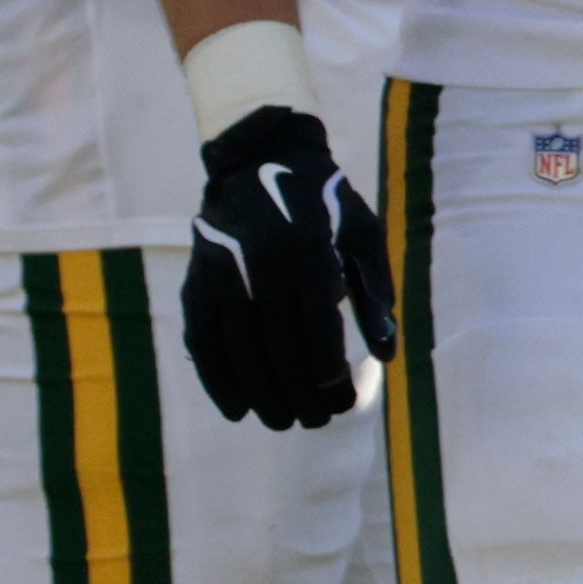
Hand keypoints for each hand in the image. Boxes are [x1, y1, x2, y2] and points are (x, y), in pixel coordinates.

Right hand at [179, 107, 388, 427]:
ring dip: (261, 395)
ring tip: (283, 422)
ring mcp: (222, 273)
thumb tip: (386, 354)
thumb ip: (376, 291)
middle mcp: (261, 263)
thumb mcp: (363, 234)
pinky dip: (217, 379)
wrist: (261, 161)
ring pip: (238, 350)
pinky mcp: (196, 280)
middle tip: (316, 421)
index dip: (326, 374)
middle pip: (277, 348)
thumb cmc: (326, 206)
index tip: (340, 399)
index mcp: (308, 252)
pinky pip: (202, 339)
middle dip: (297, 394)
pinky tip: (237, 409)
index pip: (315, 331)